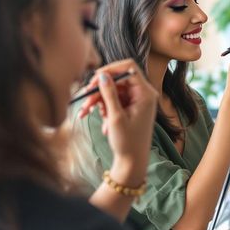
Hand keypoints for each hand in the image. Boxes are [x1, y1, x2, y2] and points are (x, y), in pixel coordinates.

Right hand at [77, 59, 157, 178]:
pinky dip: (103, 108)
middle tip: (84, 98)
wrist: (132, 161)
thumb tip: (102, 75)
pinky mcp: (129, 107)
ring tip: (85, 113)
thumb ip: (109, 94)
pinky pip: (113, 100)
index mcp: (146, 93)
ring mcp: (136, 101)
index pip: (129, 68)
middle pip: (118, 79)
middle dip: (99, 89)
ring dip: (98, 100)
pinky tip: (101, 123)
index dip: (111, 69)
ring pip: (112, 90)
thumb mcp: (115, 117)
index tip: (94, 77)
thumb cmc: (127, 142)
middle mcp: (143, 94)